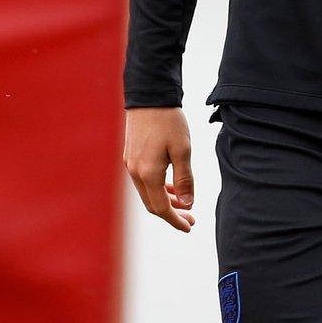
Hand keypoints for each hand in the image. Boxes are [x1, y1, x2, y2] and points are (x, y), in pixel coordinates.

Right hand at [123, 107, 196, 231]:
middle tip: (191, 218)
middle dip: (172, 214)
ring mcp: (130, 164)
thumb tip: (187, 203)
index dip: (176, 220)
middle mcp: (135, 172)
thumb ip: (184, 178)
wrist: (150, 96)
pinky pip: (144, 181)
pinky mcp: (131, 155)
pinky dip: (158, 188)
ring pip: (148, 193)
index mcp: (148, 174)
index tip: (190, 227)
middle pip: (152, 204)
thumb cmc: (169, 121)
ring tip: (184, 203)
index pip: (161, 208)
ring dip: (165, 201)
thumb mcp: (183, 149)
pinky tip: (171, 186)